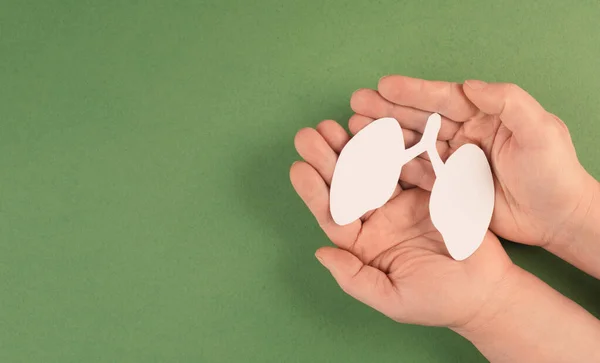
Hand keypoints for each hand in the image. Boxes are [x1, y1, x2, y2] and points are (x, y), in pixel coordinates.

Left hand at [290, 121, 512, 326]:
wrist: (487, 292)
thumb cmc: (439, 301)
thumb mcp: (391, 298)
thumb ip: (354, 278)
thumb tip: (320, 252)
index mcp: (364, 245)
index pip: (334, 215)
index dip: (315, 192)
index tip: (298, 168)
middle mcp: (378, 219)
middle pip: (348, 186)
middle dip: (328, 159)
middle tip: (309, 134)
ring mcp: (403, 201)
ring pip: (374, 169)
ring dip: (355, 146)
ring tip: (337, 124)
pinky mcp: (429, 188)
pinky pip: (409, 163)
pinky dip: (394, 146)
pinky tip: (377, 127)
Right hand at [349, 76, 597, 247]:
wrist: (558, 218)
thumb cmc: (553, 172)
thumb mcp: (540, 130)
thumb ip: (508, 102)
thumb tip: (470, 85)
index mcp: (485, 116)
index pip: (444, 99)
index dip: (414, 92)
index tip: (384, 85)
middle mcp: (466, 135)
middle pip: (421, 119)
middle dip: (388, 110)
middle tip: (357, 103)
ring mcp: (456, 162)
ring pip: (414, 145)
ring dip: (386, 136)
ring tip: (356, 128)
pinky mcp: (451, 187)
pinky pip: (419, 174)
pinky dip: (397, 167)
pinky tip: (375, 160)